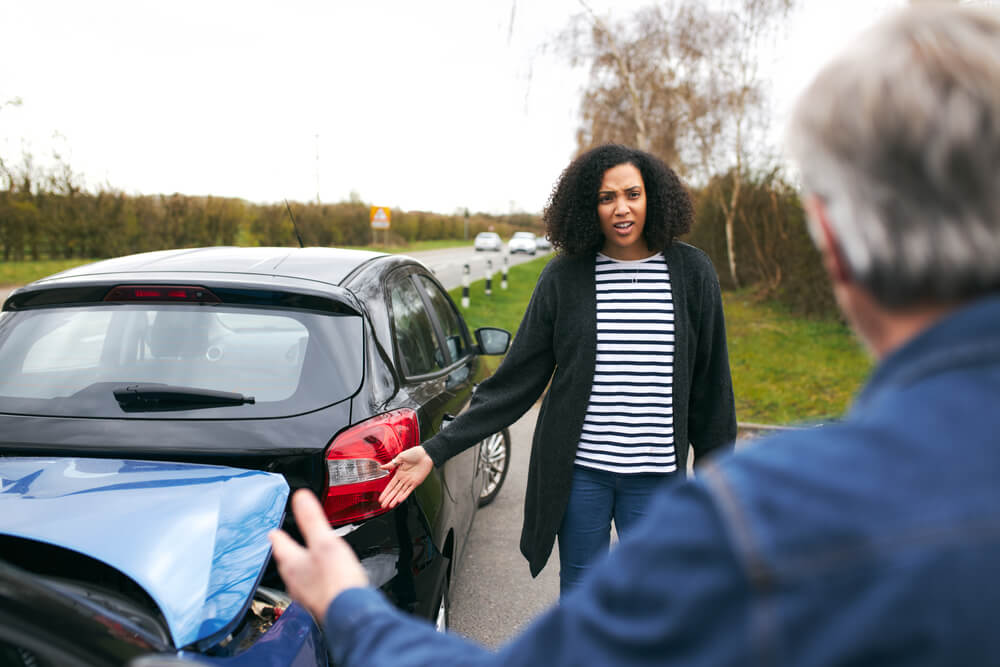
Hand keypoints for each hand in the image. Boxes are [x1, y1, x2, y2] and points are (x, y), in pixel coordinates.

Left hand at [269, 489, 368, 618]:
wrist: (350, 613)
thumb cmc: (336, 581)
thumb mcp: (325, 541)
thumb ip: (312, 519)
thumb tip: (300, 497)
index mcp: (292, 563)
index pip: (279, 543)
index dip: (277, 534)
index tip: (273, 531)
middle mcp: (295, 580)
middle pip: (287, 561)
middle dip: (288, 550)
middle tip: (286, 543)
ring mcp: (306, 594)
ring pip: (299, 575)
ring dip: (301, 566)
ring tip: (305, 559)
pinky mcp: (320, 603)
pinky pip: (312, 587)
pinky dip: (315, 579)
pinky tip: (324, 579)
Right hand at [378, 445, 433, 507]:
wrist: (426, 454)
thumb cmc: (415, 453)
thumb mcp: (400, 457)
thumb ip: (391, 464)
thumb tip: (381, 467)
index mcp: (399, 473)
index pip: (390, 485)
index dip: (385, 492)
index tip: (381, 498)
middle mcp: (404, 478)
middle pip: (394, 491)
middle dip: (388, 498)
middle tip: (383, 505)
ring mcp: (410, 481)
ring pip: (400, 492)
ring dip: (395, 499)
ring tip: (390, 505)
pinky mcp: (416, 482)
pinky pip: (409, 490)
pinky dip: (404, 495)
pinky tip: (399, 500)